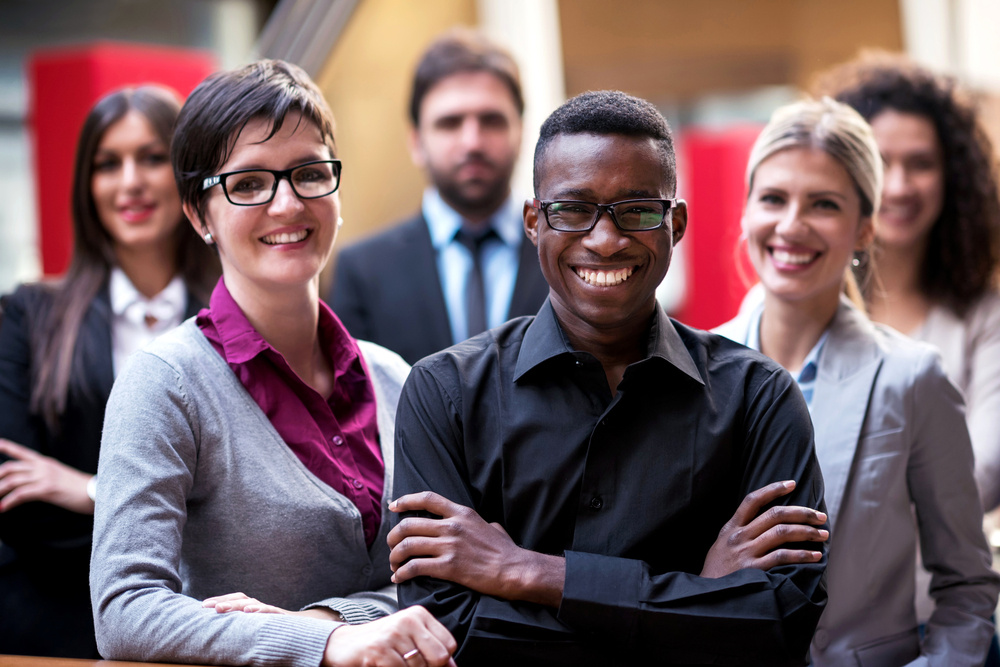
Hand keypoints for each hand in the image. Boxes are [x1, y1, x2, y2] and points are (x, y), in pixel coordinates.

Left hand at [0, 439, 93, 513]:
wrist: (95, 492)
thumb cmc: (79, 487)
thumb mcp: (59, 476)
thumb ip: (44, 475)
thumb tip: (31, 483)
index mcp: (45, 462)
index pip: (21, 452)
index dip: (6, 447)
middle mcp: (43, 466)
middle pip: (10, 467)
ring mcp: (44, 476)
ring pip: (12, 480)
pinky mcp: (47, 489)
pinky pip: (21, 494)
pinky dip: (9, 502)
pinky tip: (3, 508)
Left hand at [203, 592, 342, 620]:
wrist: (305, 630)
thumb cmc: (276, 630)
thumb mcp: (257, 628)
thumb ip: (244, 627)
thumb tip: (221, 632)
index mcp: (252, 608)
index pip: (235, 599)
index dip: (219, 600)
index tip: (202, 606)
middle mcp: (260, 606)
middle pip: (239, 599)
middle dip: (222, 601)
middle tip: (206, 606)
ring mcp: (270, 610)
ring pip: (250, 603)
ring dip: (235, 604)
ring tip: (220, 608)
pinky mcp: (280, 616)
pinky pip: (269, 611)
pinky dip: (259, 609)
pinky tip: (249, 610)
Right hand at [322, 606, 455, 666]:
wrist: (344, 644)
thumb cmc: (381, 643)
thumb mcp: (408, 639)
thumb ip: (431, 650)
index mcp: (419, 614)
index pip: (449, 644)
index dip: (442, 660)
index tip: (425, 661)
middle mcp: (408, 620)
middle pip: (439, 657)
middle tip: (409, 664)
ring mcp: (393, 634)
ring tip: (395, 663)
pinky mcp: (380, 650)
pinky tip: (385, 665)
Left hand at [388, 492, 563, 606]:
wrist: (514, 570)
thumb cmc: (506, 550)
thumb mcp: (492, 526)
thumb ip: (479, 523)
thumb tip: (483, 524)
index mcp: (461, 513)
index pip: (427, 499)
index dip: (405, 500)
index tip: (393, 506)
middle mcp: (452, 526)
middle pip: (409, 524)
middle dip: (393, 536)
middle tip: (391, 546)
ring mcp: (449, 546)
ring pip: (407, 546)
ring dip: (394, 557)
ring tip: (393, 566)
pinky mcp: (448, 567)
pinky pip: (415, 567)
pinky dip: (402, 573)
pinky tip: (399, 579)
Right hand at [700, 480, 827, 578]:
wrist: (708, 596)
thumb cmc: (717, 571)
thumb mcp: (721, 544)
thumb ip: (739, 532)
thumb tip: (765, 522)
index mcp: (731, 527)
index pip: (753, 500)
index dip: (773, 489)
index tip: (791, 483)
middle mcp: (739, 536)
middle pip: (775, 515)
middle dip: (802, 513)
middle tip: (820, 516)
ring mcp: (746, 552)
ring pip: (782, 533)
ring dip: (807, 532)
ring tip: (823, 534)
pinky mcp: (754, 570)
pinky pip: (782, 557)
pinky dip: (802, 555)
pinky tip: (815, 555)